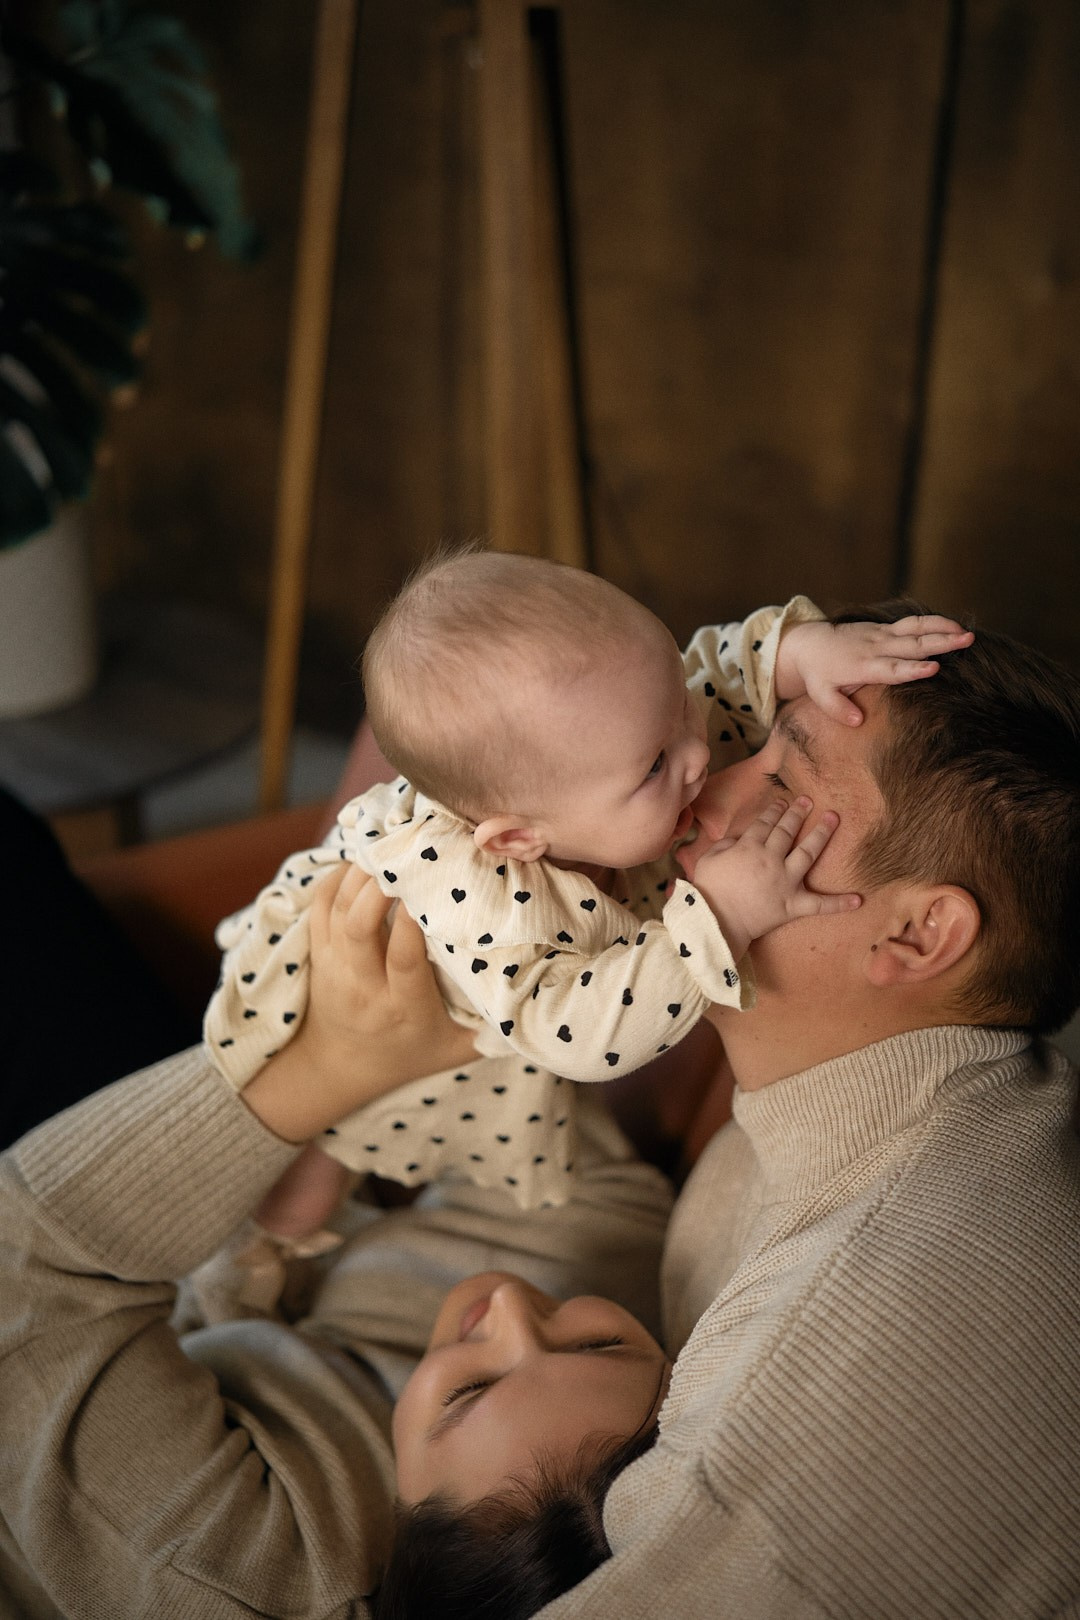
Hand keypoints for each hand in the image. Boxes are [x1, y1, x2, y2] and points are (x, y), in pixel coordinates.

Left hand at [241, 866, 475, 1141]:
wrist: (342, 1067)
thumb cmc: (413, 1053)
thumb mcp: (457, 1049)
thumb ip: (494, 1024)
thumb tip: (544, 986)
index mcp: (402, 1008)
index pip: (404, 959)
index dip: (413, 921)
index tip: (432, 888)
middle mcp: (363, 987)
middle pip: (359, 928)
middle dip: (378, 886)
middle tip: (407, 853)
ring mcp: (335, 968)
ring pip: (338, 911)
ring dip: (359, 874)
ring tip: (389, 845)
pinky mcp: (318, 953)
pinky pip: (320, 906)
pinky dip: (338, 876)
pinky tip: (363, 859)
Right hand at [687, 797, 859, 959]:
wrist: (716, 920)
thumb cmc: (708, 889)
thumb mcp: (708, 858)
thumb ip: (726, 844)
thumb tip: (740, 839)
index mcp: (749, 847)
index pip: (765, 823)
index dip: (775, 811)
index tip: (783, 801)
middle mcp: (771, 859)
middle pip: (787, 831)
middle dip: (798, 813)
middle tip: (808, 801)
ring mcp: (786, 881)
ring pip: (808, 853)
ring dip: (821, 834)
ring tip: (832, 818)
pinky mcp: (793, 905)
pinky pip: (820, 905)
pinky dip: (839, 904)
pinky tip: (859, 898)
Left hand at [776, 616, 974, 723]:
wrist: (809, 643)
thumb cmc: (818, 674)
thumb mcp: (820, 695)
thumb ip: (837, 709)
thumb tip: (857, 722)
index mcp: (863, 666)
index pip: (892, 668)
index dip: (913, 668)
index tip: (935, 668)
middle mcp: (876, 647)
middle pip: (913, 645)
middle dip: (940, 642)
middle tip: (966, 641)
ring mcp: (882, 635)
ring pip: (916, 629)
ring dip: (942, 627)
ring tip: (967, 632)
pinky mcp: (885, 628)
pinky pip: (912, 623)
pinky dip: (934, 622)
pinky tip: (954, 625)